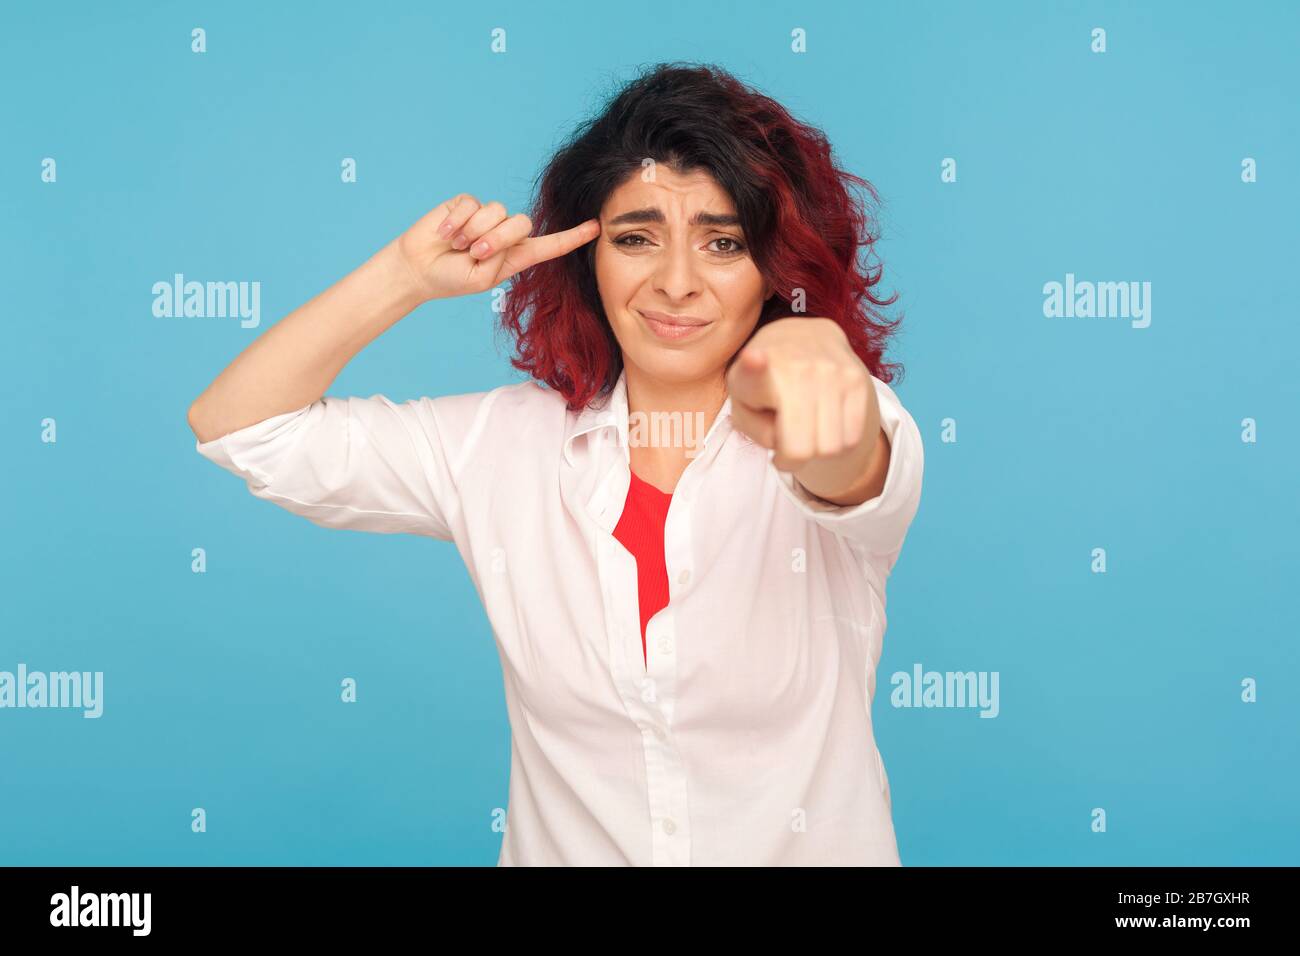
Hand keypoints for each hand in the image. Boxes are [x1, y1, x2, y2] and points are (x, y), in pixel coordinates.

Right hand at [395, 194, 599, 302]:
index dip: (572, 237)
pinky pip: (471, 204)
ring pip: (496, 212)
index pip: (550, 245)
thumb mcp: (482, 278)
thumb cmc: (453, 278)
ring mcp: (486, 216)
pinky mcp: (466, 203)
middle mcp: (506, 233)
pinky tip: (445, 233)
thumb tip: (501, 227)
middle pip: (522, 223)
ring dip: (474, 231)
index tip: (596, 227)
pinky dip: (457, 221)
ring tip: (457, 244)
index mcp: (516, 255)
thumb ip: (500, 256)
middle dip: (497, 239)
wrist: (419, 269)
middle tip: (474, 253)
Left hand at [726, 317, 888, 504]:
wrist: (801, 338)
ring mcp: (831, 372)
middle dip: (792, 459)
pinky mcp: (857, 379)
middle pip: (803, 449)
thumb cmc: (763, 384)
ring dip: (817, 451)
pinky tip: (823, 425)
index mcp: (755, 373)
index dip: (753, 366)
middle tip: (786, 443)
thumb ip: (755, 431)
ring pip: (832, 448)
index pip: (754, 369)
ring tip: (805, 430)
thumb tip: (782, 439)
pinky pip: (852, 438)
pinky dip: (838, 444)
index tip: (753, 358)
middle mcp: (796, 368)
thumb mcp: (742, 408)